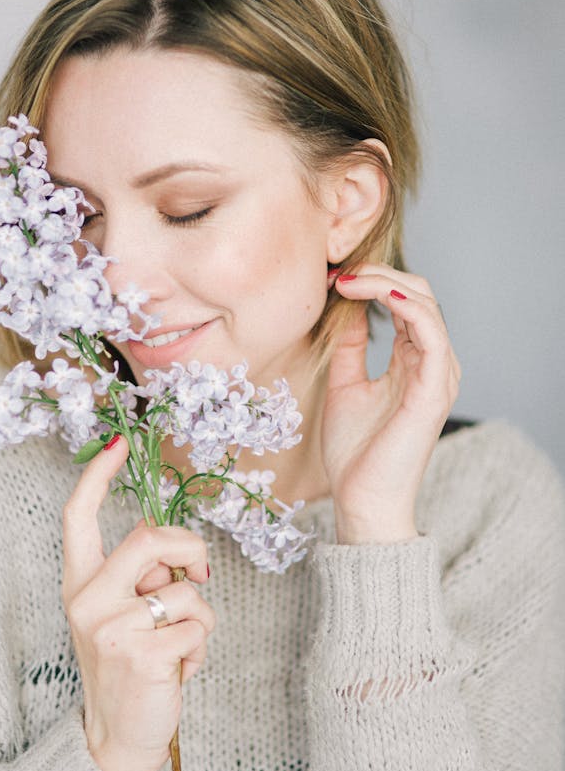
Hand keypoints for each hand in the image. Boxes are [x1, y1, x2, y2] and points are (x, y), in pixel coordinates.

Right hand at [61, 436, 213, 770]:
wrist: (115, 738)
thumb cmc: (126, 668)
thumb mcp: (116, 617)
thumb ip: (137, 578)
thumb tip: (181, 551)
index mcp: (80, 583)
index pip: (78, 517)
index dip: (98, 476)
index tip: (118, 444)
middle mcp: (88, 600)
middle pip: (151, 538)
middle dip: (192, 549)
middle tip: (201, 575)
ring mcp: (112, 628)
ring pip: (186, 591)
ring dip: (199, 620)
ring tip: (177, 647)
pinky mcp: (142, 655)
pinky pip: (197, 628)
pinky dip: (200, 650)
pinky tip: (178, 670)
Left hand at [323, 265, 460, 543]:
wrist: (361, 500)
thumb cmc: (355, 451)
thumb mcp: (343, 384)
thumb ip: (348, 345)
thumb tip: (342, 305)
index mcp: (412, 361)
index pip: (404, 302)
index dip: (372, 281)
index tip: (332, 277)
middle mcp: (432, 364)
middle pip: (420, 295)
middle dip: (380, 273)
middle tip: (340, 271)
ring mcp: (437, 376)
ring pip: (427, 306)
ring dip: (388, 282)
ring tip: (350, 278)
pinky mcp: (433, 390)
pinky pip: (431, 333)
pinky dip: (407, 306)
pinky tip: (378, 293)